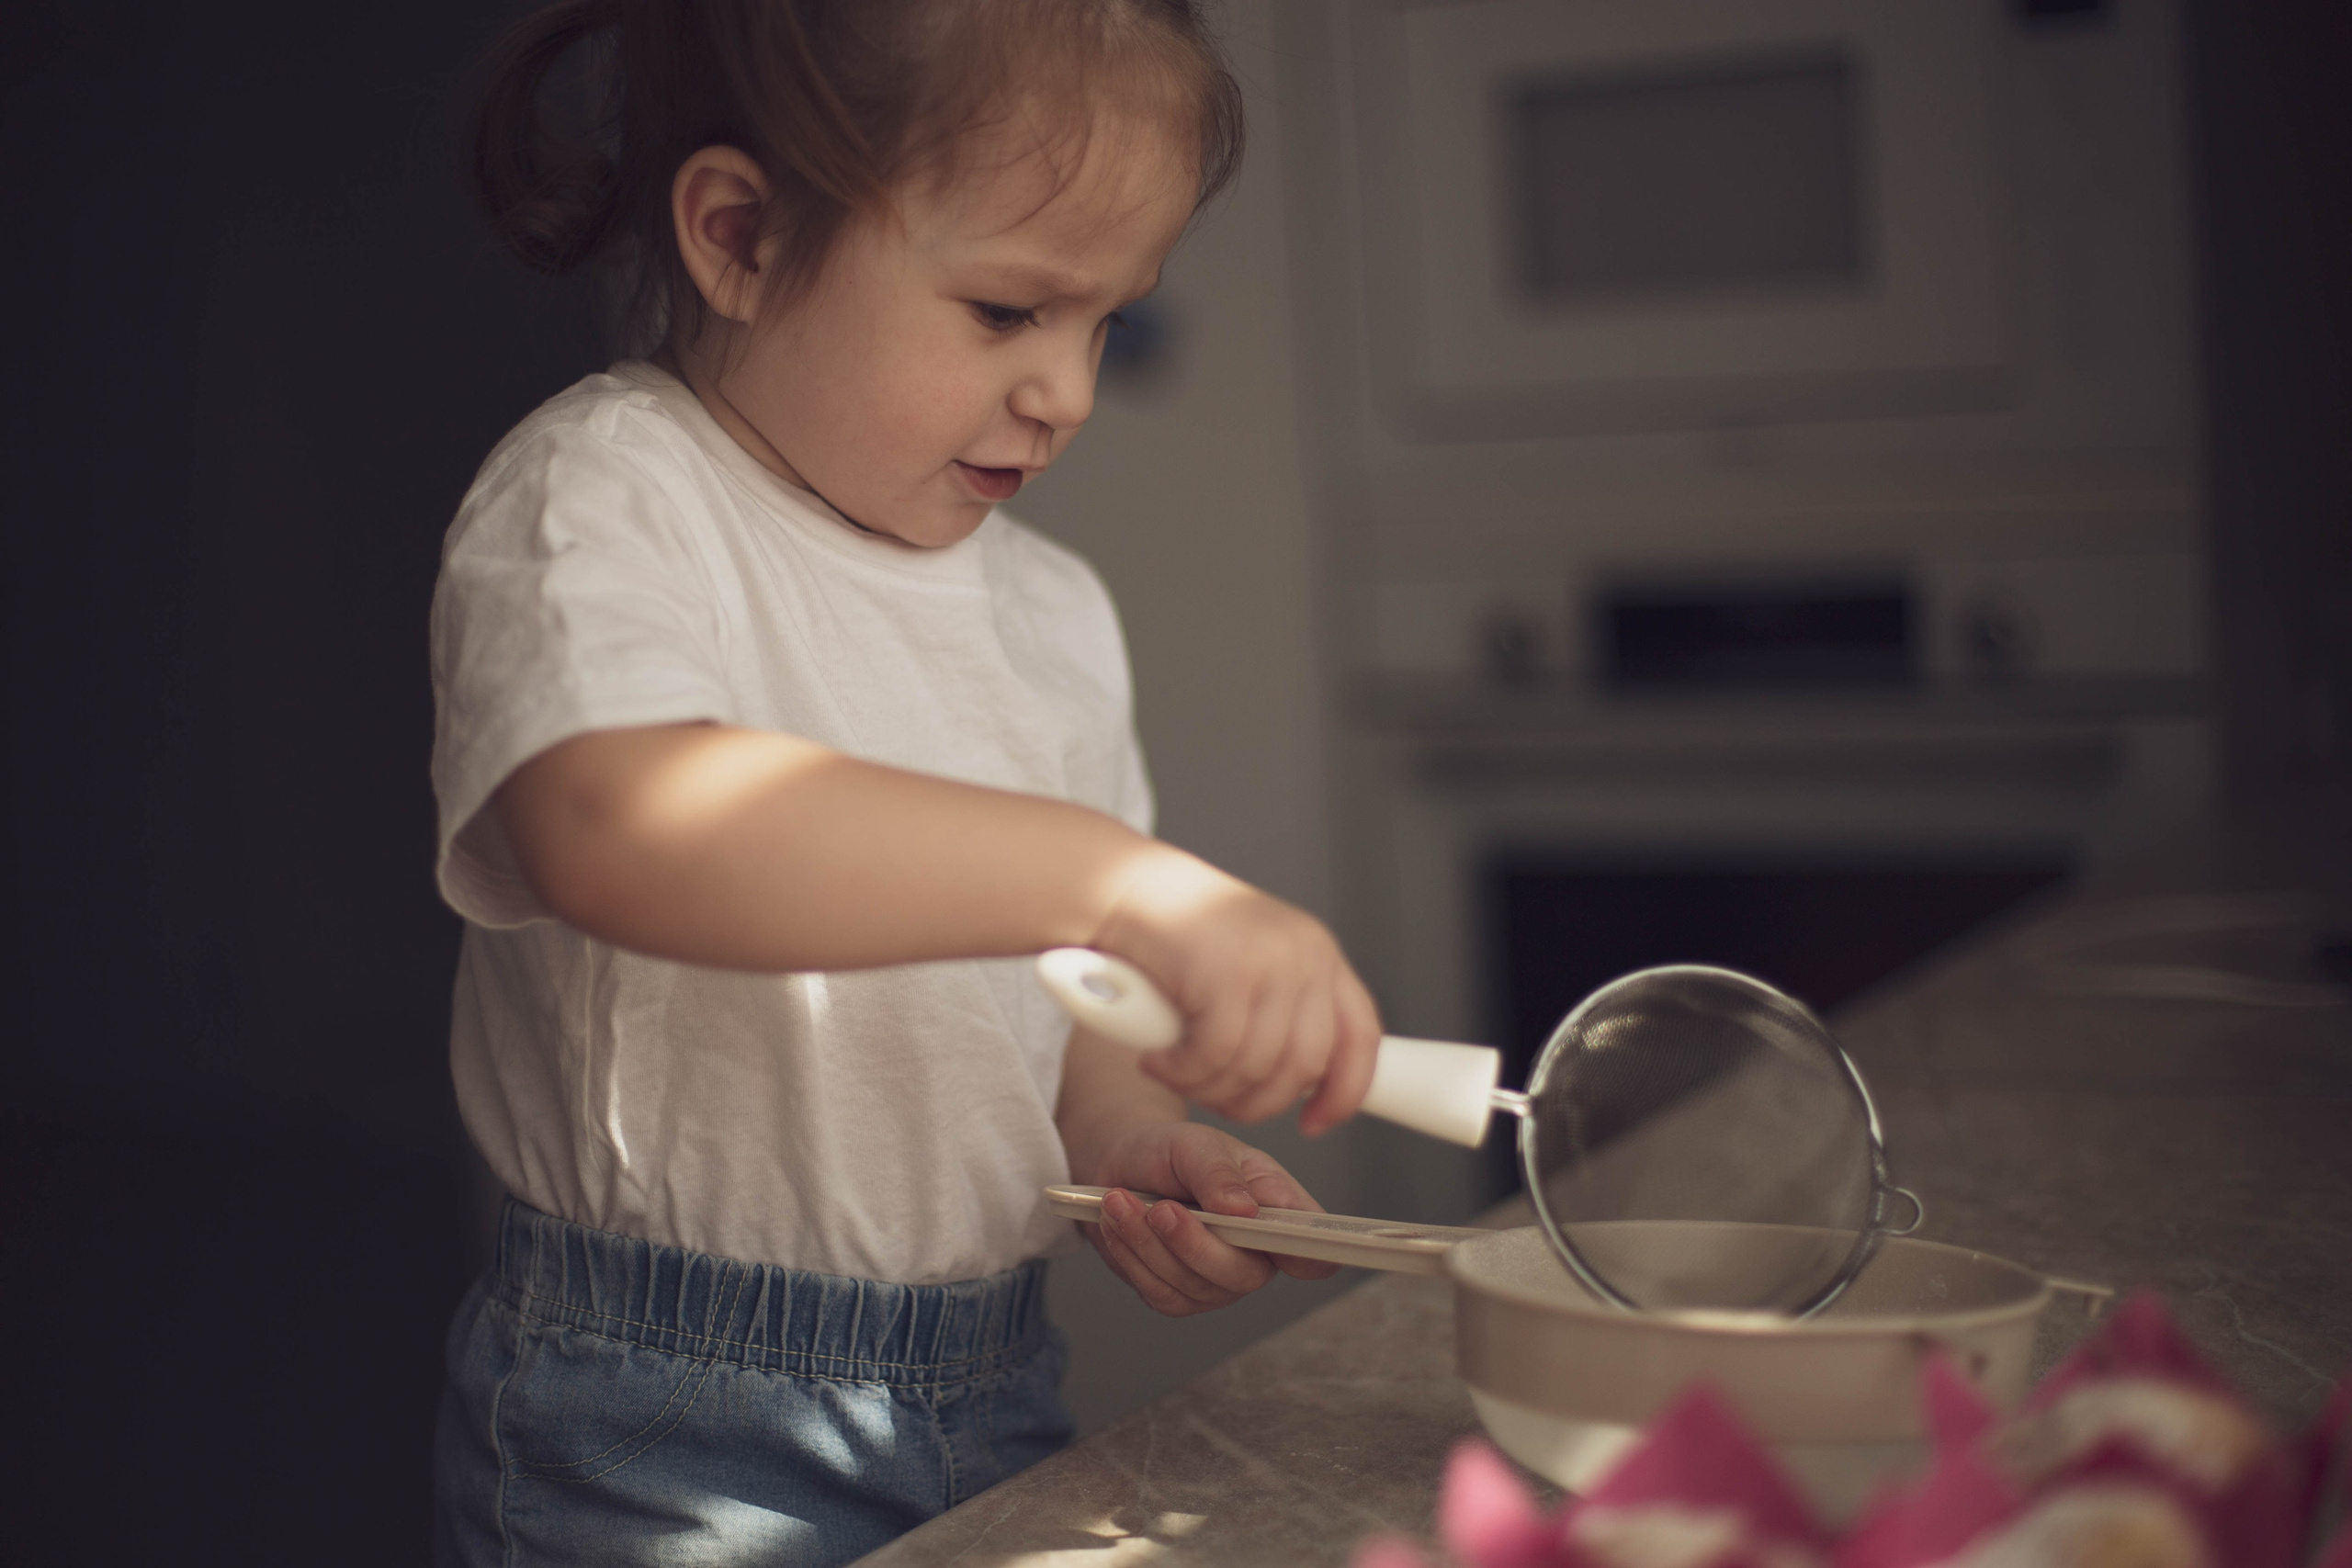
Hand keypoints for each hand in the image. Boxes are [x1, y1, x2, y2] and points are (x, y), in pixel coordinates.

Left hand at [1077, 1121, 1338, 1317]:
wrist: (1121, 1163)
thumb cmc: (1172, 1151)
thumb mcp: (1195, 1144)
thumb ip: (1218, 1173)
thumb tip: (1243, 1210)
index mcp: (1279, 1212)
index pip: (1316, 1252)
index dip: (1312, 1257)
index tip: (1276, 1241)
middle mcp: (1256, 1254)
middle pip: (1244, 1276)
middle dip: (1195, 1243)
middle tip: (1161, 1208)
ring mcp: (1217, 1282)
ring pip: (1192, 1286)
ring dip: (1149, 1244)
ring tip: (1121, 1201)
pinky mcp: (1178, 1296)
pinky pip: (1158, 1293)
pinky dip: (1131, 1256)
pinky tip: (1117, 1223)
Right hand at [1094, 847, 1380, 1135]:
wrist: (1123, 887)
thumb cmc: (1176, 936)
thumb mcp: (1251, 968)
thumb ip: (1283, 1013)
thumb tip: (1307, 1085)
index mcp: (1320, 953)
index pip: (1362, 1037)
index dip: (1344, 1092)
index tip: (1314, 1124)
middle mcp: (1305, 954)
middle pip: (1306, 1065)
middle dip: (1258, 1102)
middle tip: (1215, 1100)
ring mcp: (1269, 961)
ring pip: (1256, 1068)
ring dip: (1209, 1088)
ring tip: (1176, 1072)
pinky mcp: (1225, 973)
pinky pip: (1215, 1055)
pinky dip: (1181, 1072)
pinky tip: (1156, 1059)